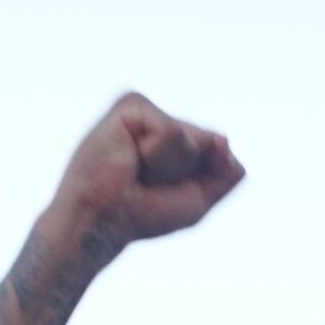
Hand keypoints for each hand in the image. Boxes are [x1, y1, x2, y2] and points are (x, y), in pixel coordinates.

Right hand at [42, 93, 243, 259]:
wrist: (100, 220)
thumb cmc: (143, 214)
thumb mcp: (199, 199)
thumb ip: (225, 172)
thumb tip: (223, 138)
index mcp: (178, 141)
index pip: (219, 151)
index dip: (202, 181)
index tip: (166, 192)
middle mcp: (163, 122)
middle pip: (209, 142)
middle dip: (186, 173)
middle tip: (148, 183)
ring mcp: (146, 112)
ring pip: (190, 137)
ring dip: (169, 166)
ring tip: (135, 171)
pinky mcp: (131, 104)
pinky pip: (170, 131)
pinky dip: (155, 153)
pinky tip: (128, 157)